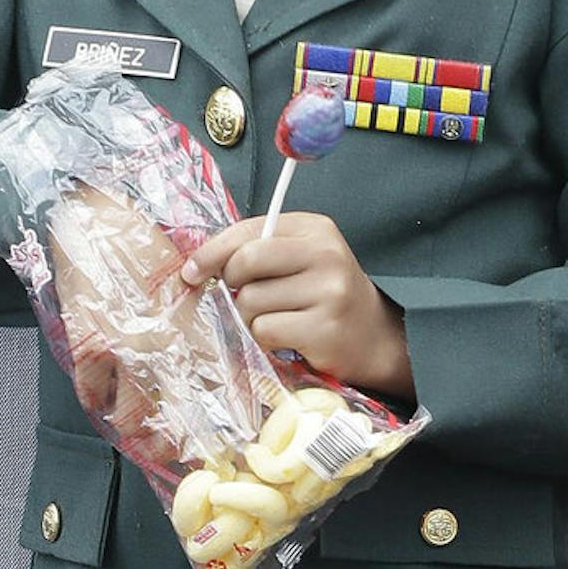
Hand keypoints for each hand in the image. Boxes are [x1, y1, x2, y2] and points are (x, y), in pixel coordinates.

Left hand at [185, 215, 413, 404]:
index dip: (211, 252)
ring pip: (251, 302)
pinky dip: (266, 339)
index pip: (248, 231)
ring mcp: (328, 292)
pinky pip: (266, 331)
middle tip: (244, 296)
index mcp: (314, 229)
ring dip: (251, 318)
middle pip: (245, 263)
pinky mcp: (324, 329)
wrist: (375, 338)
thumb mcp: (301, 259)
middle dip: (232, 284)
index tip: (192, 271)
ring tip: (277, 320)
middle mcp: (325, 254)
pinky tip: (288, 337)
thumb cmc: (325, 296)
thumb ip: (258, 252)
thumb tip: (196, 266)